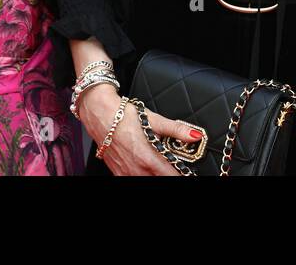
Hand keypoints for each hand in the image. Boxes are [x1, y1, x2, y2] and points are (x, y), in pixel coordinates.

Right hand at [77, 85, 195, 175]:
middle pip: (158, 180)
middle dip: (169, 175)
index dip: (180, 175)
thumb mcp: (154, 120)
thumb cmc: (124, 116)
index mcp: (147, 158)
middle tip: (177, 168)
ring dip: (156, 175)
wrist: (100, 115)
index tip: (188, 173)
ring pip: (146, 181)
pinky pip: (132, 179)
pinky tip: (147, 168)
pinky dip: (142, 175)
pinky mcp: (117, 172)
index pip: (170, 176)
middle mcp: (135, 169)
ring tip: (163, 167)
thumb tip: (195, 135)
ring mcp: (125, 172)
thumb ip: (177, 130)